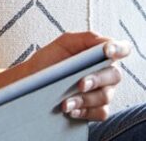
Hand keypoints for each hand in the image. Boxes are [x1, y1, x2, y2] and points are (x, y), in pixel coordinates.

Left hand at [0, 32, 129, 120]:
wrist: (31, 82)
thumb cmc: (49, 60)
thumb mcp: (63, 43)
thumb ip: (85, 38)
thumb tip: (106, 42)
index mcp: (100, 56)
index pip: (121, 49)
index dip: (119, 49)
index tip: (107, 51)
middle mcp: (105, 74)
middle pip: (114, 76)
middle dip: (97, 79)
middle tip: (80, 84)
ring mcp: (102, 92)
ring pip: (105, 96)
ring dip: (85, 99)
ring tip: (65, 102)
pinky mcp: (96, 109)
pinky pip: (99, 113)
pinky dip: (85, 111)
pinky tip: (70, 110)